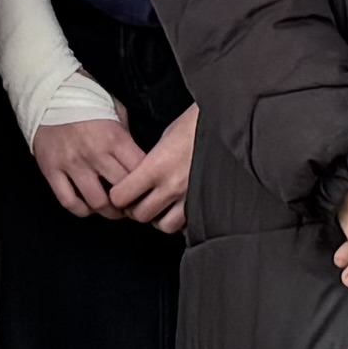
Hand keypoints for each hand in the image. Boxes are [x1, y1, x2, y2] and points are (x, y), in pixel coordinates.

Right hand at [26, 111, 142, 221]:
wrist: (48, 93)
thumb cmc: (84, 100)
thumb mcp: (115, 110)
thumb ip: (127, 135)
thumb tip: (138, 159)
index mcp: (115, 138)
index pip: (139, 172)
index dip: (146, 185)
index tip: (146, 189)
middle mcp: (95, 154)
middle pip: (121, 191)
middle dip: (131, 202)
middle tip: (132, 204)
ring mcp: (72, 165)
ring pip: (97, 202)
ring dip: (109, 212)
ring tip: (113, 210)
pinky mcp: (52, 171)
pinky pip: (69, 202)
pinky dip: (82, 210)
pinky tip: (88, 206)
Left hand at [125, 104, 201, 238]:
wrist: (229, 122)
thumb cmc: (199, 122)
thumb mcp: (166, 136)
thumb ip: (150, 161)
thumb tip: (139, 175)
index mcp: (157, 166)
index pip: (122, 196)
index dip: (118, 196)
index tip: (121, 191)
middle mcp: (172, 185)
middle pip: (141, 215)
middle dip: (136, 210)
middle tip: (139, 201)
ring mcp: (191, 197)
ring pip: (164, 226)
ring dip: (159, 218)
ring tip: (161, 207)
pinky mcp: (207, 203)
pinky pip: (188, 226)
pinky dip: (181, 222)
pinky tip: (180, 209)